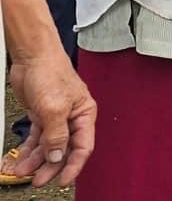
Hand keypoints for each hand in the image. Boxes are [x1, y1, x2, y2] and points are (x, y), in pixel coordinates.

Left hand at [8, 48, 95, 186]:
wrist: (32, 57)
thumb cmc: (51, 72)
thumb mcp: (54, 108)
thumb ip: (57, 135)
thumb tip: (58, 157)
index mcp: (84, 114)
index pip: (83, 146)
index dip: (74, 165)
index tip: (64, 181)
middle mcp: (72, 117)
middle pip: (64, 150)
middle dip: (50, 167)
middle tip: (38, 180)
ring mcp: (55, 117)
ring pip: (48, 146)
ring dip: (35, 160)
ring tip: (23, 171)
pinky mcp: (41, 115)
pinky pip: (36, 139)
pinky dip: (28, 150)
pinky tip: (20, 159)